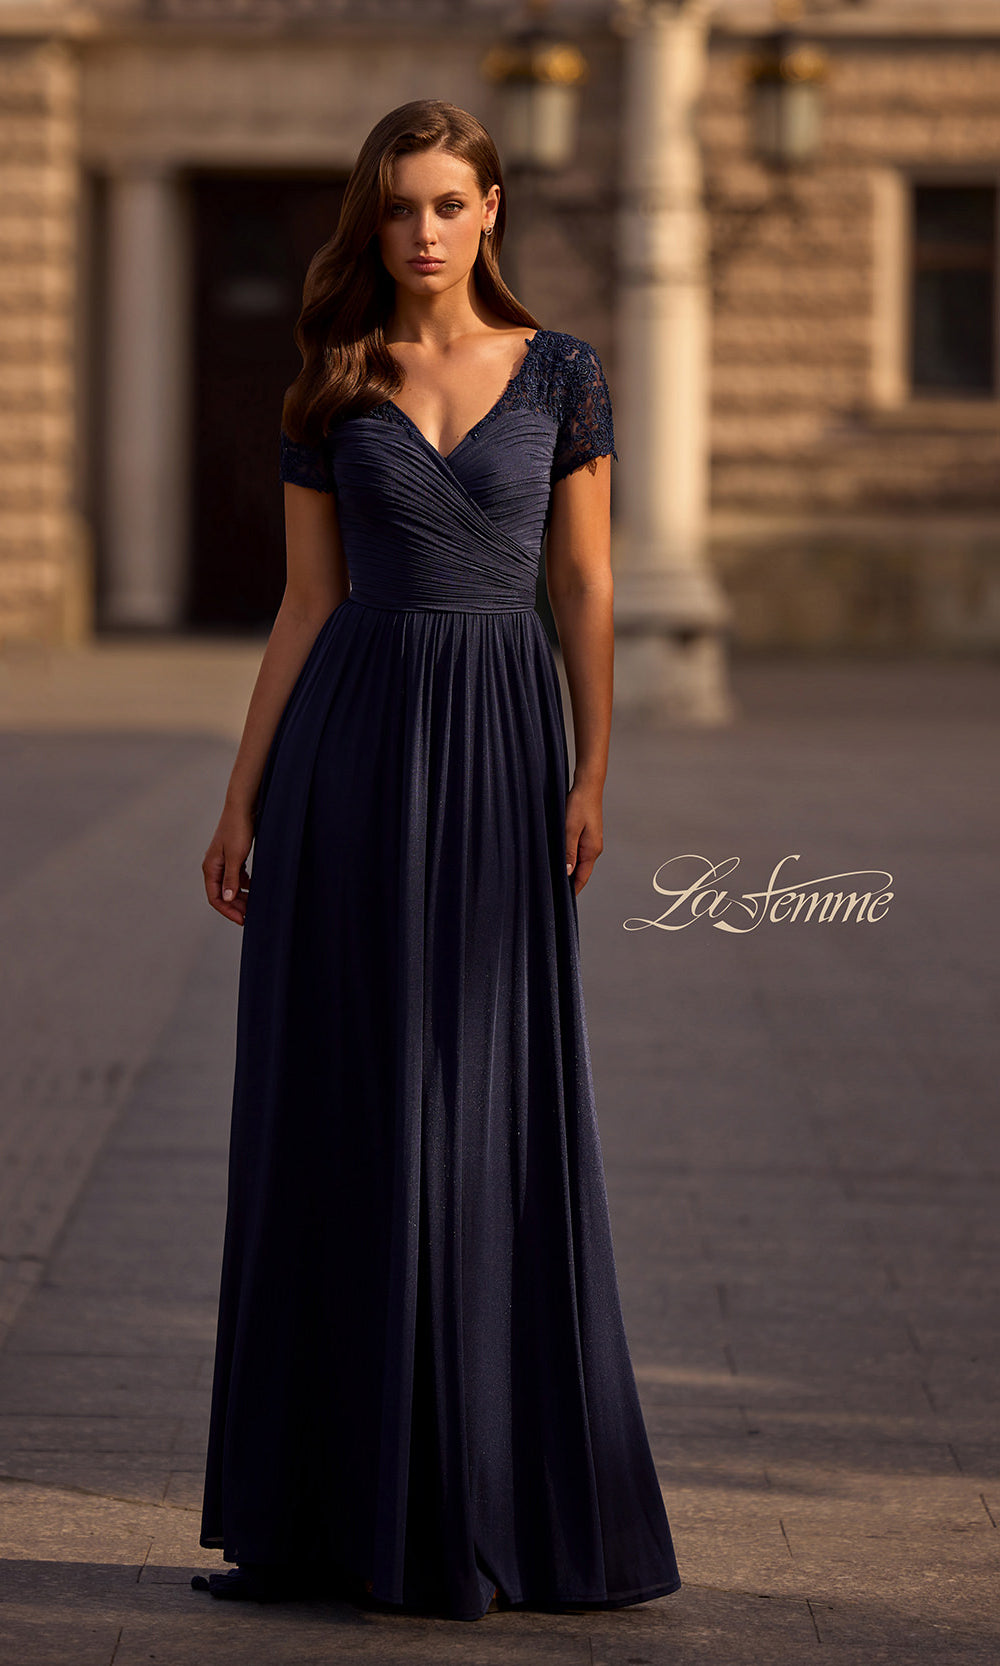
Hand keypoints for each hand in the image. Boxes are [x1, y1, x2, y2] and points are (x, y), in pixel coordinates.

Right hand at [203, 803, 254, 925]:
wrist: (242, 806)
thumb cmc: (238, 828)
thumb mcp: (236, 857)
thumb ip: (231, 879)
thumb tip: (226, 899)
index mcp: (211, 868)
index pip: (215, 898)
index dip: (228, 911)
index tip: (243, 920)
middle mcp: (214, 866)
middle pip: (222, 894)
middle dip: (236, 906)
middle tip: (251, 916)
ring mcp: (223, 861)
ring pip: (230, 885)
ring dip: (241, 896)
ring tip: (254, 904)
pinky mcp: (232, 855)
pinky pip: (236, 876)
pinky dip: (245, 884)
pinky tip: (255, 887)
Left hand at [564, 779, 603, 895]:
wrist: (588, 786)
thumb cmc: (579, 805)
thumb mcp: (570, 829)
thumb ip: (568, 852)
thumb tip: (568, 872)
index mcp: (592, 850)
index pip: (582, 877)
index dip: (573, 890)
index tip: (561, 901)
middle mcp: (594, 849)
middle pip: (581, 872)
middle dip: (569, 882)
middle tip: (553, 892)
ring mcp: (591, 842)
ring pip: (579, 862)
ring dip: (569, 870)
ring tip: (554, 878)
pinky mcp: (587, 836)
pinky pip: (578, 853)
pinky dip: (569, 859)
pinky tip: (560, 860)